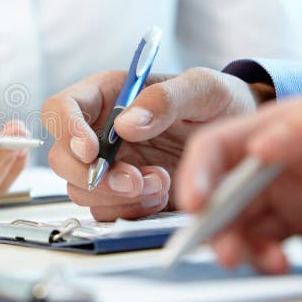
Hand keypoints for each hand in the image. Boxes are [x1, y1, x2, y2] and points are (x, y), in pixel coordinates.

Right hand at [43, 68, 267, 220]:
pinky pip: (106, 212)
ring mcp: (108, 166)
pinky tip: (162, 196)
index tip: (92, 150)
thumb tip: (125, 124)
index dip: (66, 130)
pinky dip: (132, 210)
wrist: (241, 138)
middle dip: (93, 176)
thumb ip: (165, 99)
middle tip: (134, 180)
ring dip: (118, 196)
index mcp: (105, 96)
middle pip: (62, 158)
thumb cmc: (219, 102)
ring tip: (162, 183)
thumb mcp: (203, 89)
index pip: (60, 108)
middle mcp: (98, 132)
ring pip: (81, 190)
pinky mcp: (122, 196)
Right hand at [176, 96, 301, 273]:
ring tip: (277, 264)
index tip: (196, 204)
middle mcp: (279, 168)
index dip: (197, 175)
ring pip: (255, 232)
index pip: (216, 150)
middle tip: (229, 252)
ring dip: (258, 252)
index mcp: (275, 131)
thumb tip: (260, 146)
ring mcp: (300, 198)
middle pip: (226, 199)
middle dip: (220, 228)